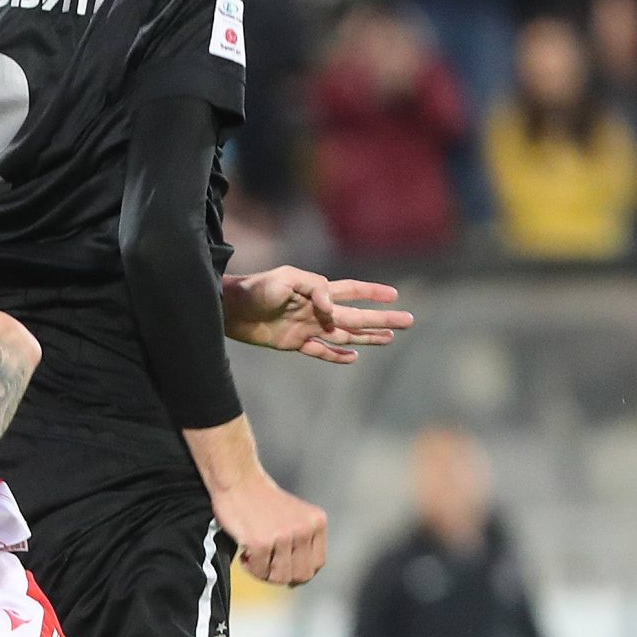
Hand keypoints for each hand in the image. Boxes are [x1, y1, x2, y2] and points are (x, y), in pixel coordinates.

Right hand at [210, 471, 326, 585]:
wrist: (237, 479)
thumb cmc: (260, 498)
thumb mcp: (294, 515)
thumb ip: (302, 540)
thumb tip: (297, 578)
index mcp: (316, 522)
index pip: (316, 564)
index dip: (299, 570)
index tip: (283, 567)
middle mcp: (304, 530)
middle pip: (300, 575)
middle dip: (281, 575)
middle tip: (266, 564)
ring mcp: (283, 537)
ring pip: (279, 577)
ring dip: (263, 572)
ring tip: (254, 556)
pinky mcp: (261, 542)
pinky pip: (259, 570)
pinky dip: (249, 566)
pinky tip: (244, 551)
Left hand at [223, 268, 412, 364]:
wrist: (227, 308)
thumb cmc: (255, 288)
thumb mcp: (286, 280)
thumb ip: (314, 290)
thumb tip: (332, 310)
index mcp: (316, 291)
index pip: (350, 291)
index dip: (372, 293)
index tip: (395, 295)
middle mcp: (316, 310)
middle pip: (356, 316)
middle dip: (382, 318)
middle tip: (408, 321)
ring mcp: (307, 328)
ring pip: (344, 335)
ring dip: (367, 337)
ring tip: (389, 338)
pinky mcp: (293, 343)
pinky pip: (321, 351)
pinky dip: (336, 355)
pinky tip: (353, 357)